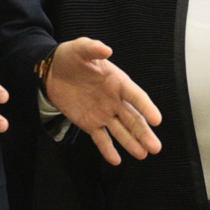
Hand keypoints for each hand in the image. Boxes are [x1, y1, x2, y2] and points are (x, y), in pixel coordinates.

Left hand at [43, 37, 163, 163]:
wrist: (52, 71)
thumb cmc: (70, 58)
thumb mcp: (80, 49)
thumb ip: (92, 48)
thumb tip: (106, 50)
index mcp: (118, 82)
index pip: (136, 96)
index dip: (147, 108)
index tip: (157, 120)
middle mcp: (115, 100)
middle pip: (133, 119)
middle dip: (144, 133)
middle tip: (155, 147)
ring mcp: (104, 114)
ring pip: (121, 131)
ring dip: (132, 143)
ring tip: (143, 155)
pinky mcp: (90, 123)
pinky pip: (101, 138)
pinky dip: (108, 149)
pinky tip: (116, 160)